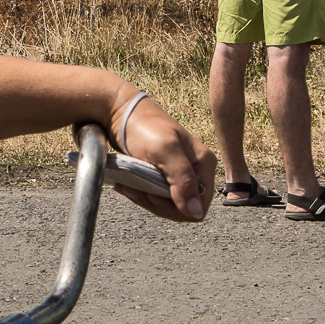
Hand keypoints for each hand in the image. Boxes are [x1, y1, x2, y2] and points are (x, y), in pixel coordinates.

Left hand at [109, 89, 212, 221]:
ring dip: (146, 199)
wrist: (121, 111)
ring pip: (168, 204)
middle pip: (183, 208)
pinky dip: (142, 194)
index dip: (176, 208)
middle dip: (157, 204)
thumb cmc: (143, 126)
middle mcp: (196, 170)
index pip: (199, 206)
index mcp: (203, 164)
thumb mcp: (164, 151)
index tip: (153, 194)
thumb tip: (195, 212)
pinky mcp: (165, 174)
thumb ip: (183, 180)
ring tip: (129, 185)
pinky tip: (128, 185)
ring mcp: (180, 173)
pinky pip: (157, 197)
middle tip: (136, 189)